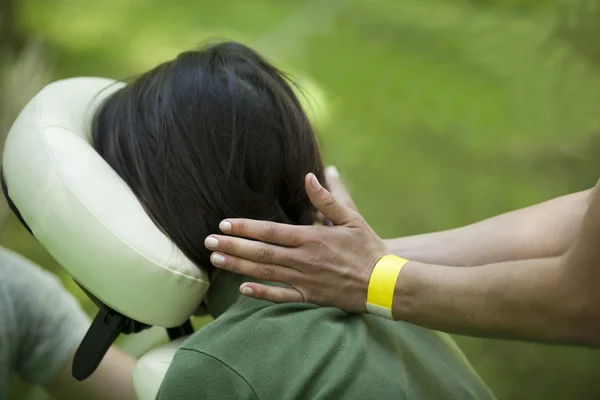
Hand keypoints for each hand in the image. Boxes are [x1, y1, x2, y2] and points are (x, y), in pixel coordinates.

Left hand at [204, 167, 388, 312]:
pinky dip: (261, 294)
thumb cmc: (368, 248)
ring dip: (239, 266)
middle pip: (261, 252)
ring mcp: (305, 280)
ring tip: (217, 260)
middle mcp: (304, 259)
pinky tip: (242, 289)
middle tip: (208, 242)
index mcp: (312, 238)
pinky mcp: (311, 297)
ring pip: (266, 273)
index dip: (245, 228)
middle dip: (233, 246)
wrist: (384, 284)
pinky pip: (282, 297)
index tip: (224, 224)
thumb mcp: (352, 217)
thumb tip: (313, 174)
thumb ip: (329, 198)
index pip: (271, 231)